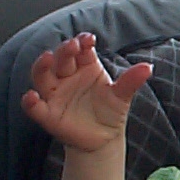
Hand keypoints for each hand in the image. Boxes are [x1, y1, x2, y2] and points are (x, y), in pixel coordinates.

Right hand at [20, 33, 151, 152]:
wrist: (103, 139)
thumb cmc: (110, 111)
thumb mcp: (122, 95)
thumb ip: (131, 81)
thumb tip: (148, 67)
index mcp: (85, 66)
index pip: (81, 50)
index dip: (82, 43)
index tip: (88, 39)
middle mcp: (67, 77)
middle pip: (61, 59)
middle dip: (65, 50)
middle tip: (72, 45)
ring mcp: (55, 94)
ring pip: (42, 76)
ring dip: (42, 66)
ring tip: (47, 57)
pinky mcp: (48, 114)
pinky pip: (34, 107)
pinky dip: (30, 102)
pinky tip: (31, 96)